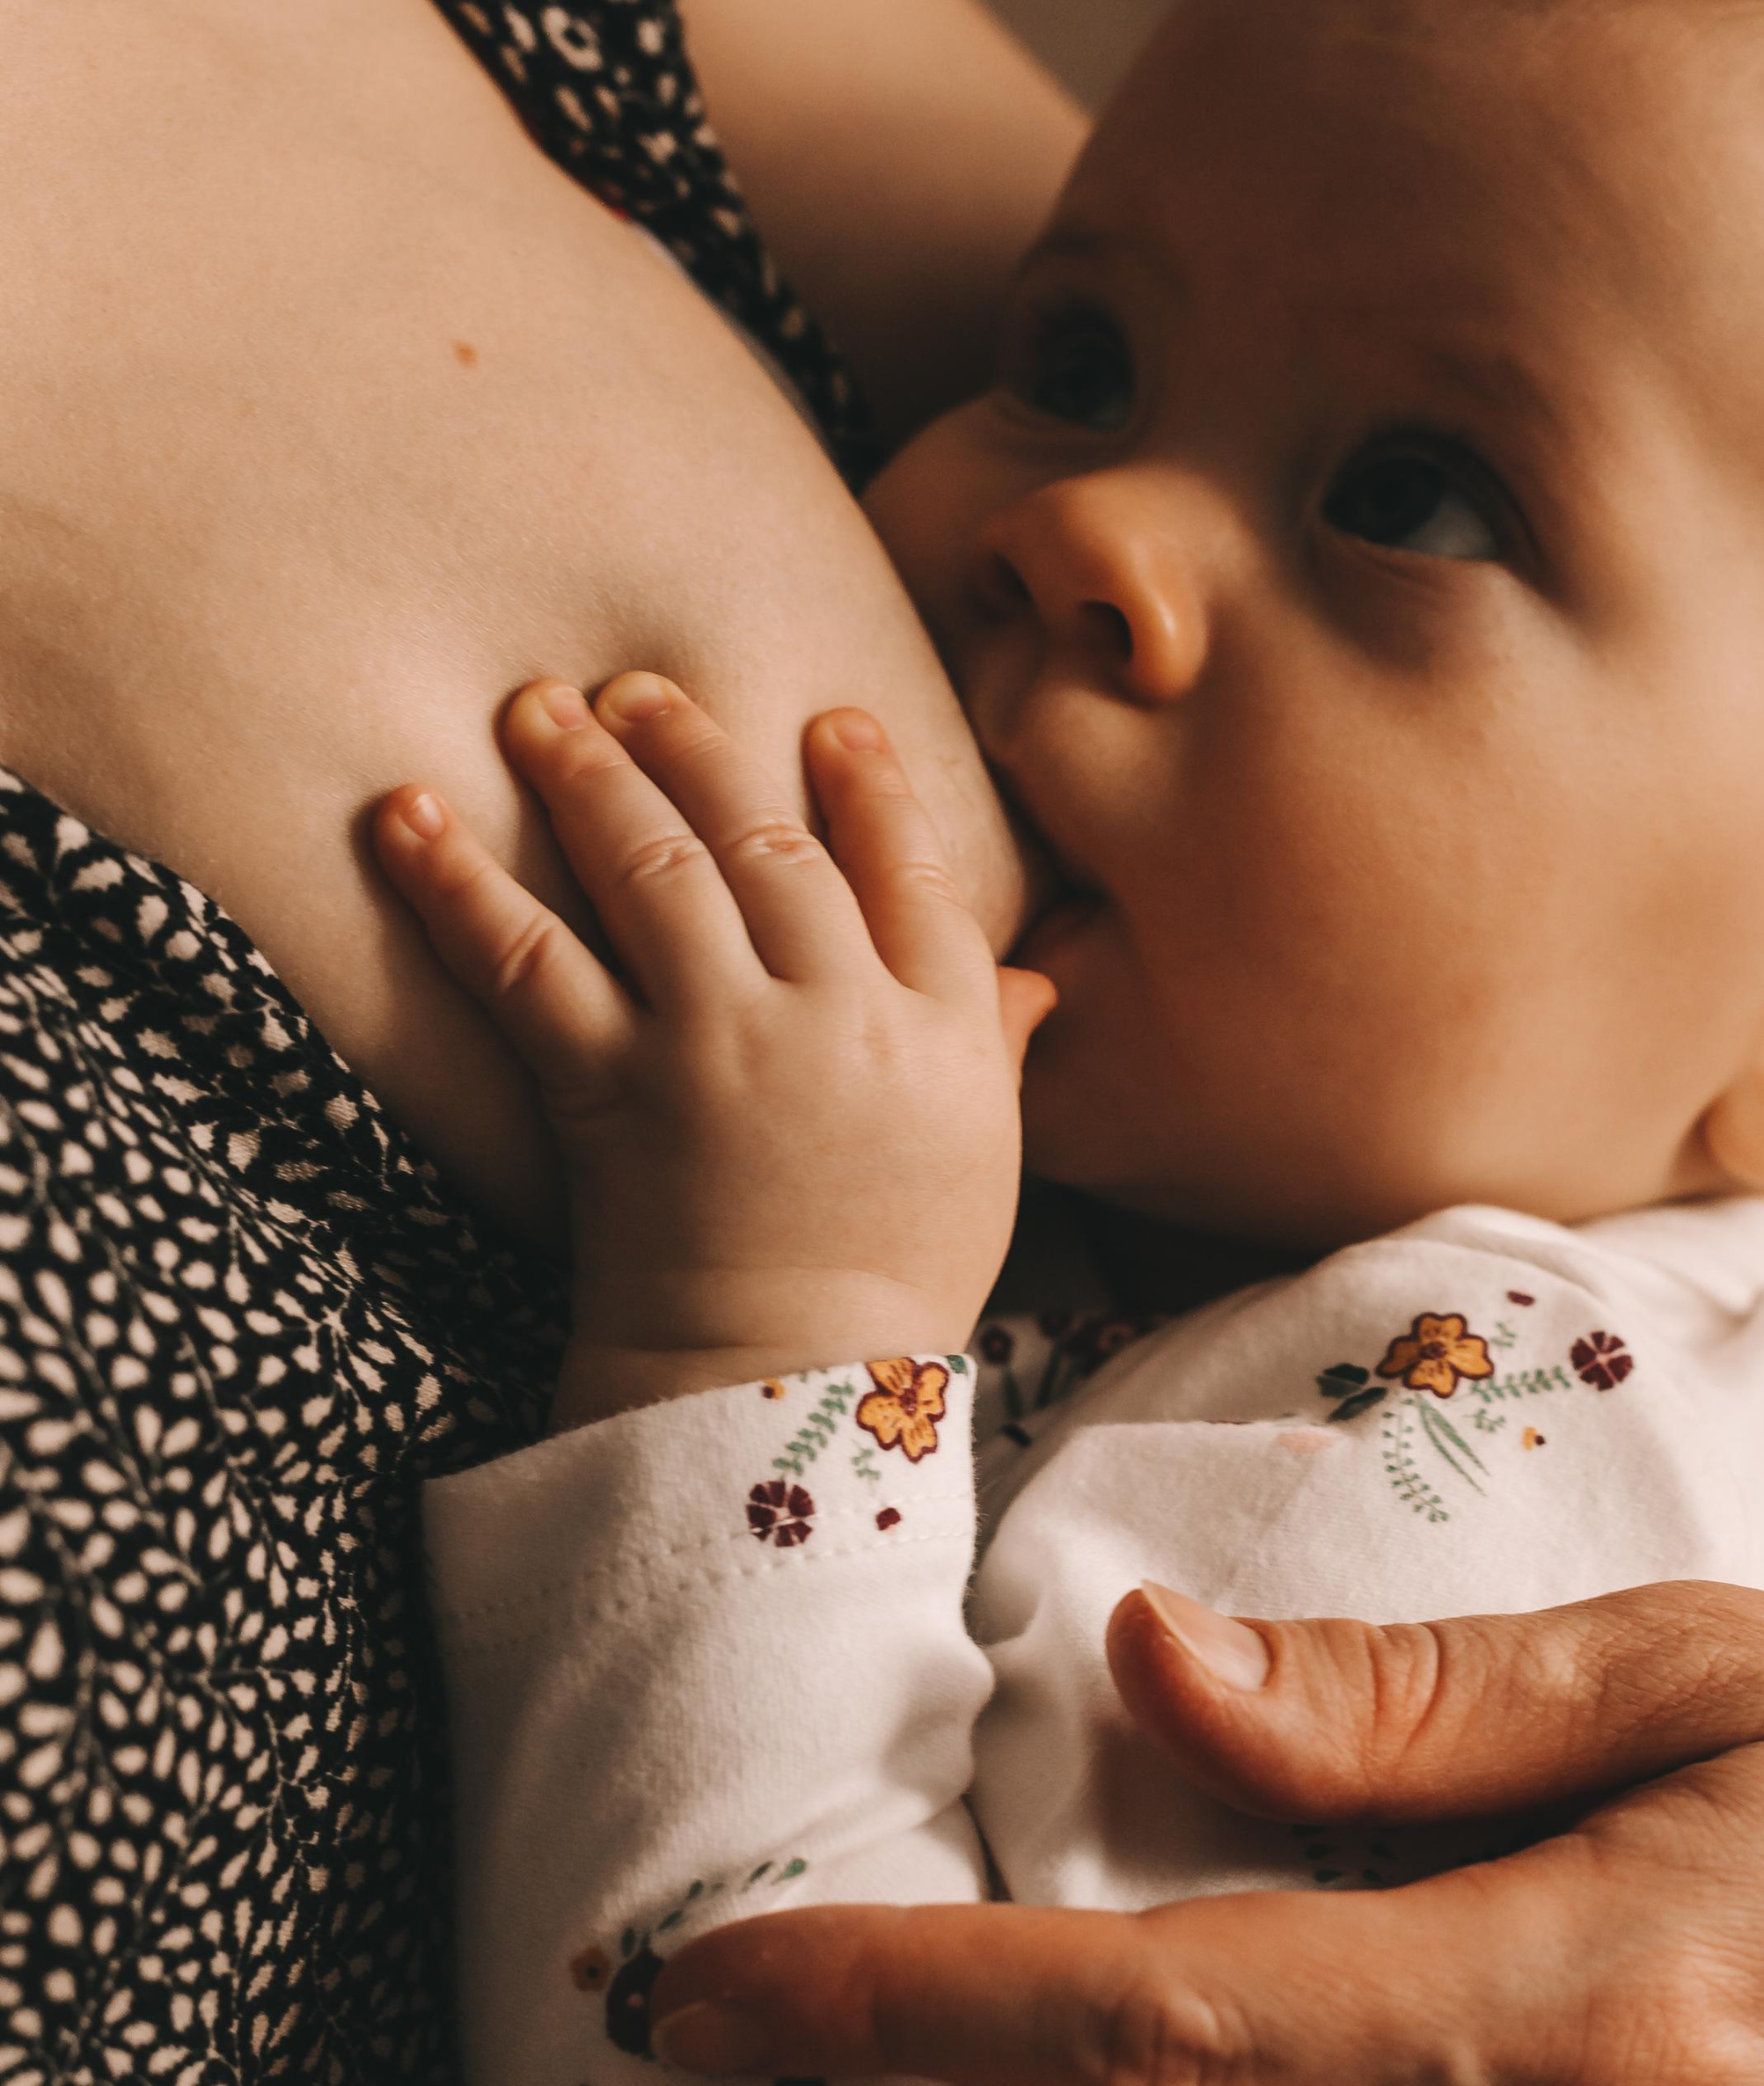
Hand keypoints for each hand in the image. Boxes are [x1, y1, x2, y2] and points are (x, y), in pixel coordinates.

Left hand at [373, 676, 1051, 1420]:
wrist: (784, 1397)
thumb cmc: (890, 1288)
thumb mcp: (982, 1161)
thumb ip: (997, 1047)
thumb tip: (1037, 970)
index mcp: (944, 1032)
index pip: (912, 871)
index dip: (872, 785)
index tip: (831, 718)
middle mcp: (839, 1015)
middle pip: (772, 843)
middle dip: (700, 749)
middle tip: (638, 689)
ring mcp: (725, 1044)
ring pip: (658, 869)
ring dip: (591, 775)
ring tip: (538, 709)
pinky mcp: (617, 1088)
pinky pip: (529, 962)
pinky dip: (458, 883)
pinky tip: (405, 816)